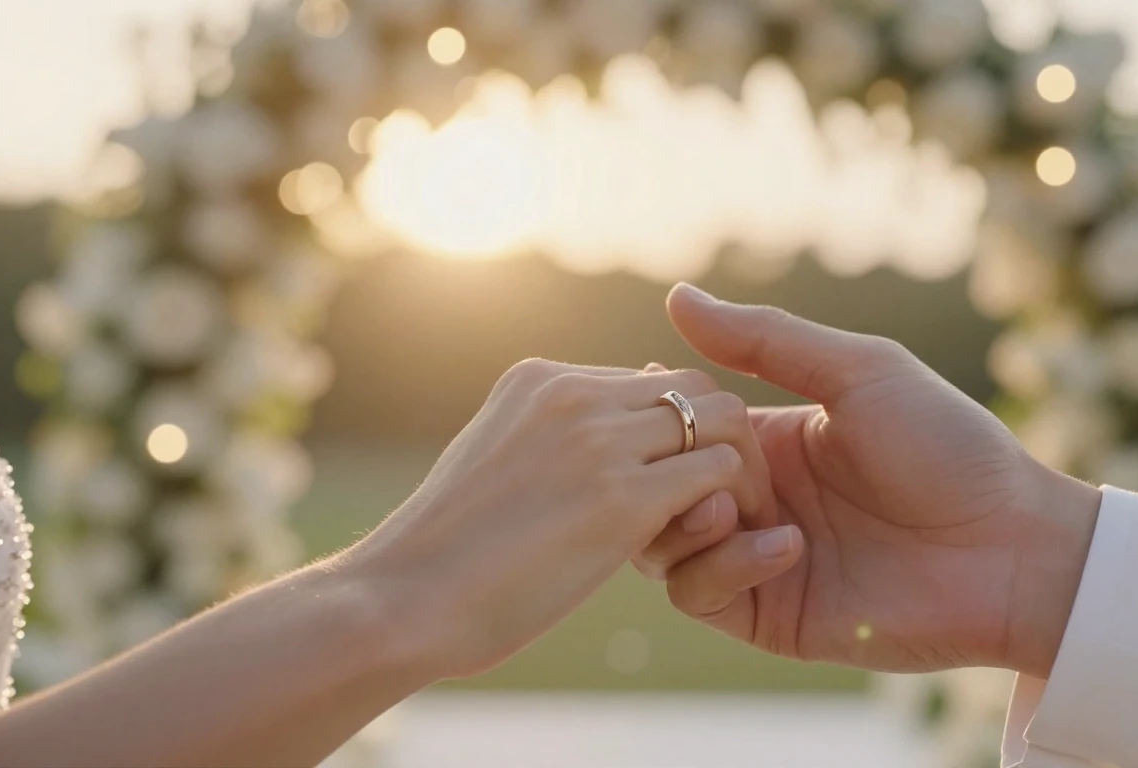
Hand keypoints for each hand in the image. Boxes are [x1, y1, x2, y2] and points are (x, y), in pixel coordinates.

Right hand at [345, 359, 775, 679]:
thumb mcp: (491, 462)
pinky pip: (718, 473)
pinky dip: (733, 505)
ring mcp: (598, 441)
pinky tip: (720, 548)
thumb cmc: (446, 553)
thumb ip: (547, 441)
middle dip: (718, 440)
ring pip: (719, 420)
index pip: (649, 382)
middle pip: (694, 389)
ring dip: (735, 471)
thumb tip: (594, 448)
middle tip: (722, 502)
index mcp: (540, 378)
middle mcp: (572, 393)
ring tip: (724, 525)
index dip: (676, 434)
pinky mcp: (620, 499)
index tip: (679, 484)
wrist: (402, 600)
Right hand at [647, 285, 1101, 677]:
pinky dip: (723, 566)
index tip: (650, 394)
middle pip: (656, 484)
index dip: (660, 412)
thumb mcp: (858, 373)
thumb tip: (677, 295)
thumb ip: (766, 339)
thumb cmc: (949, 448)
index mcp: (768, 439)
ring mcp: (754, 557)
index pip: (677, 425)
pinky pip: (699, 593)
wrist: (1012, 549)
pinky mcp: (767, 614)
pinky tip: (786, 546)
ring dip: (681, 518)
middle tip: (696, 459)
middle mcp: (753, 497)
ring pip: (658, 543)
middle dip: (661, 468)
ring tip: (732, 503)